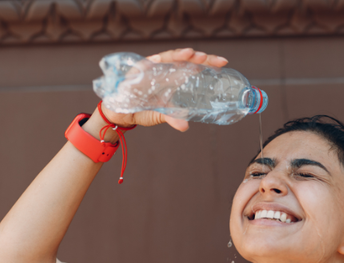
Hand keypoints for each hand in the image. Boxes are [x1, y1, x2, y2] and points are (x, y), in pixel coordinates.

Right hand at [100, 48, 228, 132]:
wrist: (120, 112)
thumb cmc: (142, 108)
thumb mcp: (161, 114)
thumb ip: (173, 118)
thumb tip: (185, 126)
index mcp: (174, 77)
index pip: (193, 66)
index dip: (208, 63)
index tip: (223, 63)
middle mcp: (164, 69)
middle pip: (183, 58)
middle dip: (196, 57)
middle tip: (208, 58)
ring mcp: (150, 68)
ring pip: (166, 57)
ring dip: (178, 55)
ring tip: (190, 54)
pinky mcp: (135, 71)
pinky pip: (143, 64)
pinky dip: (151, 61)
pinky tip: (159, 59)